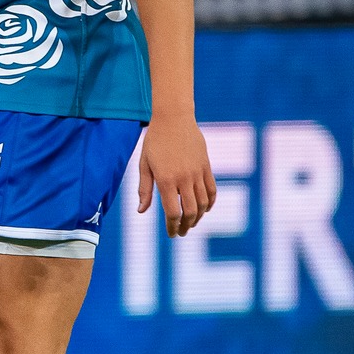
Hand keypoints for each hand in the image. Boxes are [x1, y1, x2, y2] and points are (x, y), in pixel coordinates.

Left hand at [136, 117, 215, 236]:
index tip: (171, 234)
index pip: (173, 212)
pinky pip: (212, 189)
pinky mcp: (206, 166)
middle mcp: (184, 178)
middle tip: (181, 232)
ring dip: (198, 217)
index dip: (173, 226)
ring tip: (191, 222)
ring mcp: (197, 172)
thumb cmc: (155, 142)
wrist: (174, 118)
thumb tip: (142, 211)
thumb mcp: (144, 165)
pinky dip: (210, 202)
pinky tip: (205, 209)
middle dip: (186, 226)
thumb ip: (145, 189)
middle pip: (190, 211)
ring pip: (203, 203)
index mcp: (166, 180)